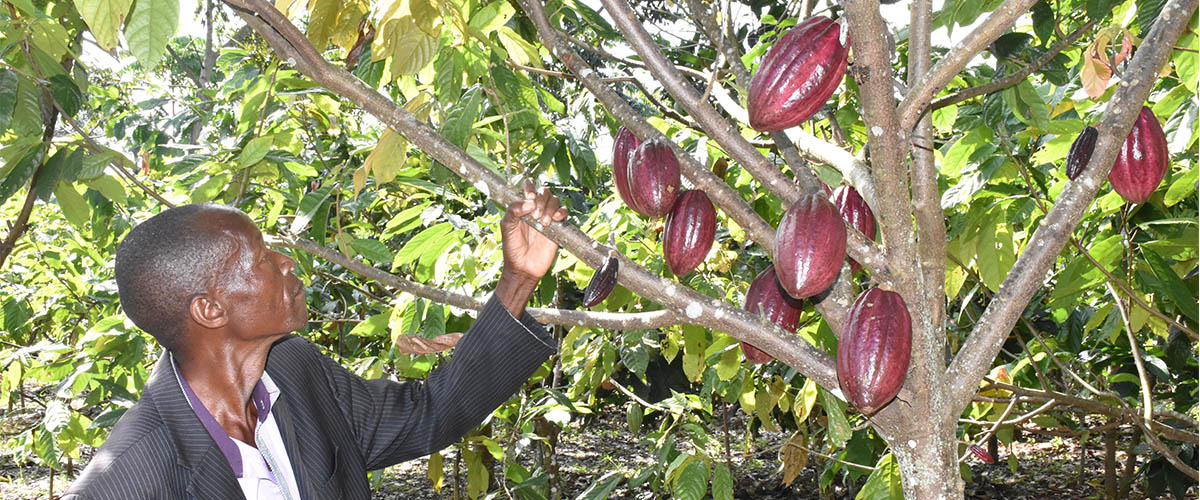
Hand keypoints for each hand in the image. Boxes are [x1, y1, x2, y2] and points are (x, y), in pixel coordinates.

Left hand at [495, 181, 567, 315]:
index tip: (529, 196)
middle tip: (535, 216)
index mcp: (522, 206)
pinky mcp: (557, 227)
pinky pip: (563, 212)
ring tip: (544, 223)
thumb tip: (528, 202)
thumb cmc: (512, 248)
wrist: (524, 267)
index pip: (528, 187)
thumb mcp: (507, 227)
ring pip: (554, 200)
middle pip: (544, 192)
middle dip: (541, 200)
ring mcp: (547, 217)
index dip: (530, 187)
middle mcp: (535, 209)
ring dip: (550, 208)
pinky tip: (554, 221)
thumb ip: (513, 211)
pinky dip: (561, 213)